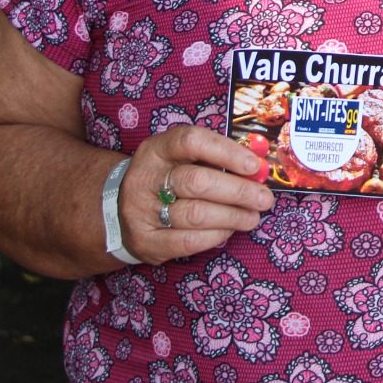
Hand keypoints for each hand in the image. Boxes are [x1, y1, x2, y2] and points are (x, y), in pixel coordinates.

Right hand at [119, 125, 274, 265]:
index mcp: (157, 149)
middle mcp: (145, 177)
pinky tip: (230, 230)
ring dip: (232, 216)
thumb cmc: (166, 178)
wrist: (119, 209)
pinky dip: (216, 235)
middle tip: (263, 199)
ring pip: (195, 214)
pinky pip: (188, 241)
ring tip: (253, 217)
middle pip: (197, 182)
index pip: (192, 142)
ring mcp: (141, 211)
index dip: (227, 152)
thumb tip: (258, 169)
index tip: (254, 165)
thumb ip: (216, 159)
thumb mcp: (181, 159)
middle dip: (238, 191)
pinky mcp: (145, 241)